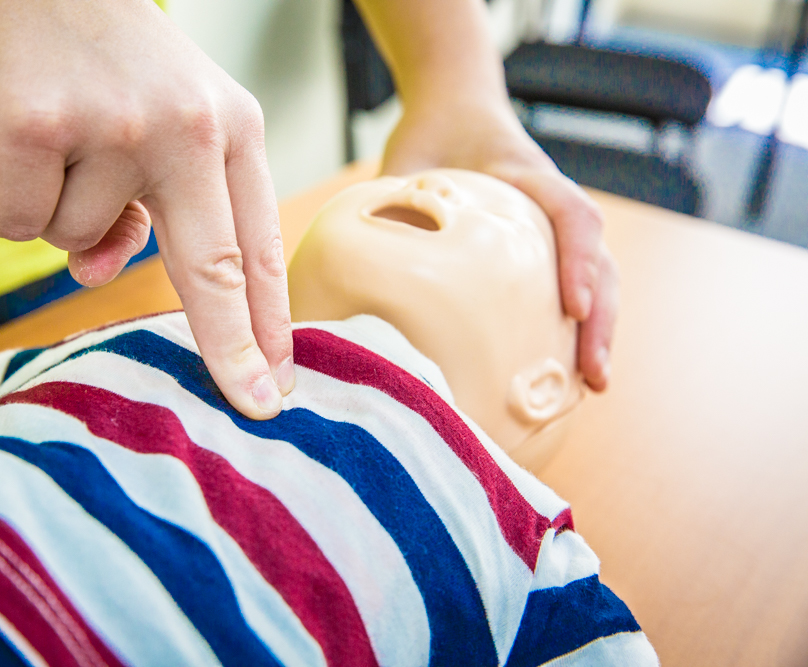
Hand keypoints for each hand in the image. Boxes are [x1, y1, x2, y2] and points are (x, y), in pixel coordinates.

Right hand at [0, 0, 293, 417]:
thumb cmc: (94, 53)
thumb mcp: (155, 119)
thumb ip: (148, 203)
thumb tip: (99, 272)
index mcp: (231, 125)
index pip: (257, 246)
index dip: (268, 324)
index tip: (279, 385)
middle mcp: (187, 126)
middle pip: (215, 270)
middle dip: (232, 350)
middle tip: (255, 406)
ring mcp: (114, 126)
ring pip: (80, 243)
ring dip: (56, 213)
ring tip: (52, 143)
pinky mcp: (37, 127)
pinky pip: (15, 222)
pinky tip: (1, 142)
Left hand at [382, 99, 618, 391]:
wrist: (452, 110)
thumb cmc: (430, 138)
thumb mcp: (406, 162)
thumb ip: (386, 202)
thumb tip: (347, 264)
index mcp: (523, 174)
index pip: (569, 212)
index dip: (578, 260)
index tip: (575, 308)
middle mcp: (549, 203)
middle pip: (599, 258)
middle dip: (602, 318)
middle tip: (593, 373)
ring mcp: (551, 227)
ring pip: (596, 277)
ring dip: (597, 330)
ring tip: (592, 384)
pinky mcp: (542, 248)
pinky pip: (568, 285)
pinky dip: (573, 326)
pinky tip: (565, 369)